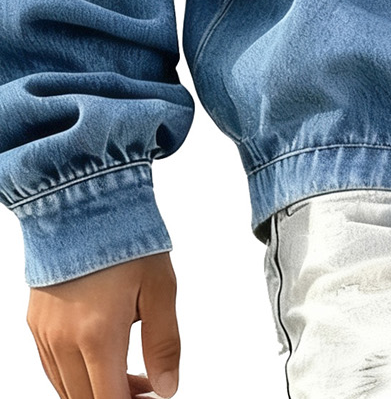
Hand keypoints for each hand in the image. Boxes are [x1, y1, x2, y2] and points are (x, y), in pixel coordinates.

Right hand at [26, 251, 179, 398]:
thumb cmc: (125, 238)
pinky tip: (102, 358)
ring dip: (98, 388)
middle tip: (147, 386)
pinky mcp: (35, 323)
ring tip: (131, 371)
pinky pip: (52, 367)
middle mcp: (64, 341)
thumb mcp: (160, 288)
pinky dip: (76, 374)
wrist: (85, 201)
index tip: (151, 397)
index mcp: (98, 335)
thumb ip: (164, 343)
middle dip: (119, 398)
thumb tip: (167, 387)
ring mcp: (45, 334)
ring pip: (67, 388)